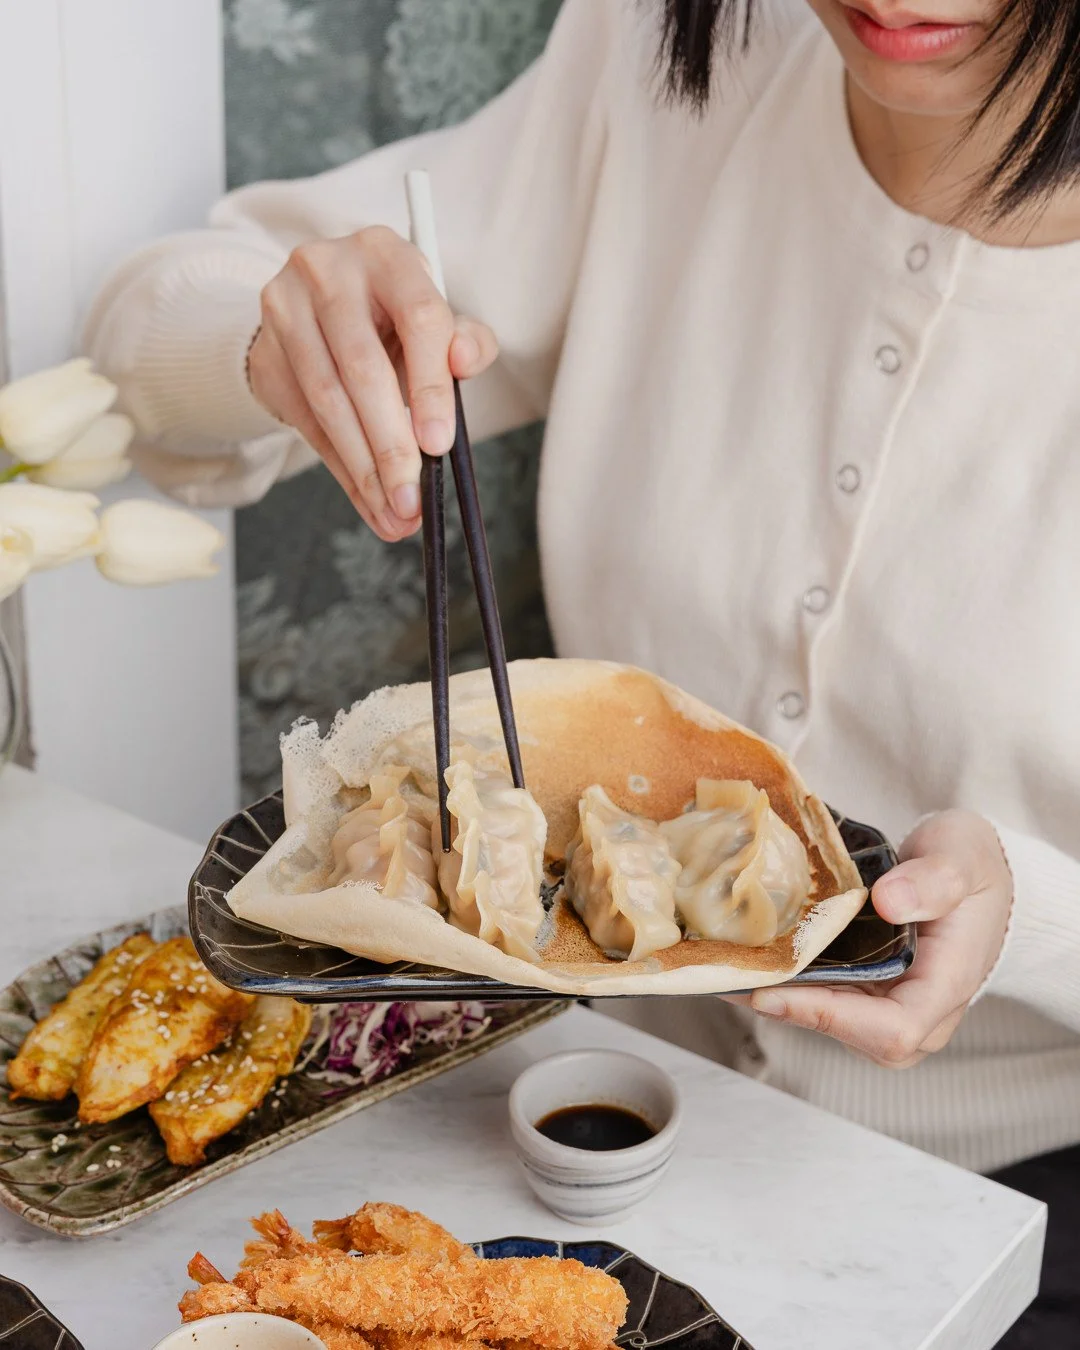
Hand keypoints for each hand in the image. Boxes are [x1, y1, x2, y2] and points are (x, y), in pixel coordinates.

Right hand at [248, 226, 497, 540]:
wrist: (319, 312)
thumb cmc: (393, 319)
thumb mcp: (434, 322)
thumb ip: (465, 342)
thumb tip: (467, 359)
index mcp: (387, 254)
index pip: (419, 319)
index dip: (431, 386)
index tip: (439, 445)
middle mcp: (328, 269)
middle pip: (362, 368)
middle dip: (391, 444)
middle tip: (412, 498)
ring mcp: (286, 306)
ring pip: (327, 400)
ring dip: (363, 467)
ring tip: (394, 512)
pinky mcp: (266, 349)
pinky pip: (305, 421)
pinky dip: (341, 468)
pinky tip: (368, 501)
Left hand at [744, 810, 1012, 1067]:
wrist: (978, 870)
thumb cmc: (974, 864)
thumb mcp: (961, 856)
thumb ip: (933, 880)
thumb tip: (889, 901)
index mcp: (947, 984)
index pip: (892, 1030)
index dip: (829, 1018)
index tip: (773, 992)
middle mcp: (917, 1007)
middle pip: (850, 1032)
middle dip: (787, 1007)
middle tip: (728, 972)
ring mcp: (889, 1000)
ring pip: (828, 1017)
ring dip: (776, 994)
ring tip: (722, 963)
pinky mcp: (866, 986)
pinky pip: (823, 995)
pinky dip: (784, 979)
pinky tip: (744, 955)